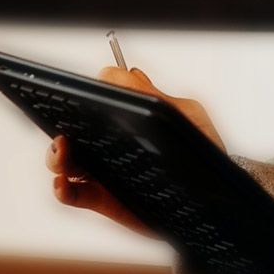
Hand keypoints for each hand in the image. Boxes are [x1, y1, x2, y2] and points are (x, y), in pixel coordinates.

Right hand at [46, 65, 224, 237]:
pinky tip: (63, 184)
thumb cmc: (202, 150)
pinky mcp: (102, 199)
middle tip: (65, 128)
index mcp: (127, 116)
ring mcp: (103, 169)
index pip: (96, 98)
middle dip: (59, 123)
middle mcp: (110, 140)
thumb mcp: (187, 116)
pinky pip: (73, 193)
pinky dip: (62, 188)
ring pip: (66, 160)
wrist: (216, 197)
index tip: (85, 96)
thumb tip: (128, 75)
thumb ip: (157, 97)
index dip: (87, 94)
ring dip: (56, 155)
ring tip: (62, 152)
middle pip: (72, 126)